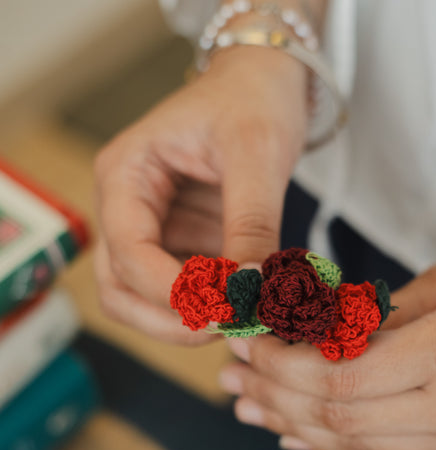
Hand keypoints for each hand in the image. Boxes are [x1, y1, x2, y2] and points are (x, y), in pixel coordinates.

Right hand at [93, 45, 306, 342]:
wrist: (263, 85)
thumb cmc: (251, 99)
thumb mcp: (256, 153)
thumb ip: (251, 224)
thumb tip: (251, 291)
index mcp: (126, 175)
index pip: (128, 252)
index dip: (170, 291)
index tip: (223, 309)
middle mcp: (126, 210)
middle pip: (121, 290)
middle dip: (170, 320)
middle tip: (228, 328)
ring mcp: (152, 234)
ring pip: (145, 303)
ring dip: (187, 323)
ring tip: (242, 320)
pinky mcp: (181, 248)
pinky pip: (183, 295)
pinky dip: (210, 310)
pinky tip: (248, 307)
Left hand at [219, 253, 435, 449]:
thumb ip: (384, 314)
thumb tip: (313, 336)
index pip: (344, 377)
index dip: (284, 366)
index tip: (249, 344)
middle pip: (339, 417)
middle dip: (274, 396)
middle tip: (232, 378)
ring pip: (354, 446)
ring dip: (292, 426)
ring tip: (247, 406)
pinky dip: (331, 445)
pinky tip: (292, 434)